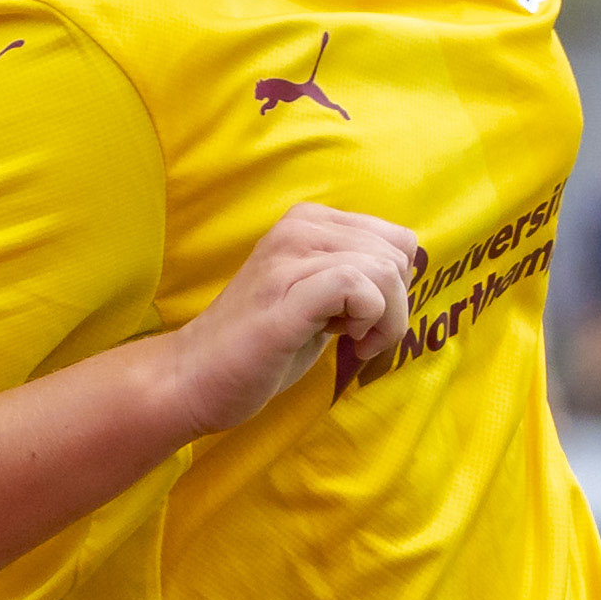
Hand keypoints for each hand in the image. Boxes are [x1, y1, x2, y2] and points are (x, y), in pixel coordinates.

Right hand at [165, 201, 422, 433]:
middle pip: (397, 252)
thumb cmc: (260, 345)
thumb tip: (406, 272)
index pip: (396, 238)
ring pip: (385, 268)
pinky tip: (348, 343)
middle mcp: (299, 227)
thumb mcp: (316, 297)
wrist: (194, 377)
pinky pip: (359, 287)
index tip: (367, 319)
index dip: (396, 285)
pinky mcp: (286, 295)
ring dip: (386, 318)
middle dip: (397, 304)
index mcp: (308, 221)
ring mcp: (290, 258)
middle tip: (363, 336)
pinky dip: (370, 322)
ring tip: (355, 343)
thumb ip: (354, 275)